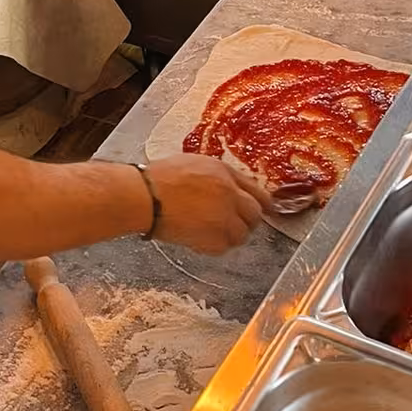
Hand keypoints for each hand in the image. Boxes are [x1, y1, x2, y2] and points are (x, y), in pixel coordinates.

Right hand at [141, 152, 275, 253]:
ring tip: (212, 229)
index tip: (267, 209)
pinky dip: (216, 245)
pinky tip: (201, 236)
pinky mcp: (211, 240)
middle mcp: (229, 195)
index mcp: (225, 174)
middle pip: (255, 215)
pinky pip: (224, 247)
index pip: (257, 192)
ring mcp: (222, 219)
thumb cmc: (161, 178)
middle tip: (234, 222)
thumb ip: (220, 175)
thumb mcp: (195, 163)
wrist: (145, 197)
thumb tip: (238, 190)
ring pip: (242, 235)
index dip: (263, 203)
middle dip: (248, 220)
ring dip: (232, 234)